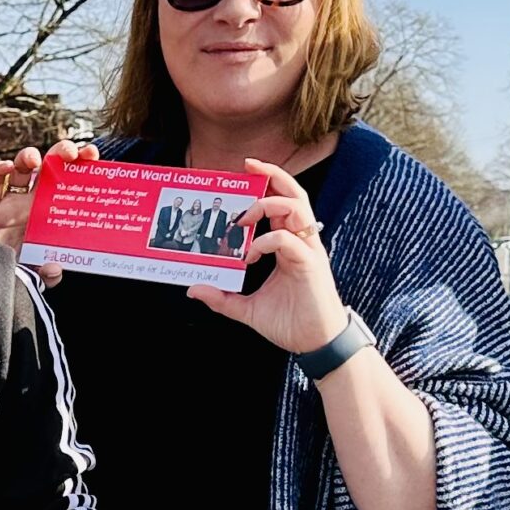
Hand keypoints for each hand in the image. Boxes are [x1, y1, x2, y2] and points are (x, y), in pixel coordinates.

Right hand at [0, 141, 90, 287]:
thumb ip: (48, 276)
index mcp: (51, 214)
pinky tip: (8, 168)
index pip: (69, 182)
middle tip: (69, 153)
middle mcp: (32, 204)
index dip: (80, 165)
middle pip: (49, 168)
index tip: (91, 155)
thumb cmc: (17, 277)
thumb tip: (55, 269)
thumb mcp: (37, 278)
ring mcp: (10, 204)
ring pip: (22, 169)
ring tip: (34, 160)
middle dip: (59, 153)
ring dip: (28, 156)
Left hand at [184, 162, 349, 353]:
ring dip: (266, 204)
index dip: (266, 183)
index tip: (244, 172)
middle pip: (294, 193)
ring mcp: (307, 250)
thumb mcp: (247, 309)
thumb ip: (222, 298)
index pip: (281, 203)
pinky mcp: (310, 264)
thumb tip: (194, 289)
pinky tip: (249, 254)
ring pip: (296, 206)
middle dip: (272, 174)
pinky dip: (265, 241)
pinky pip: (288, 240)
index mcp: (288, 245)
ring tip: (242, 220)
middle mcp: (300, 241)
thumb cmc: (290, 322)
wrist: (314, 343)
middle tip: (248, 167)